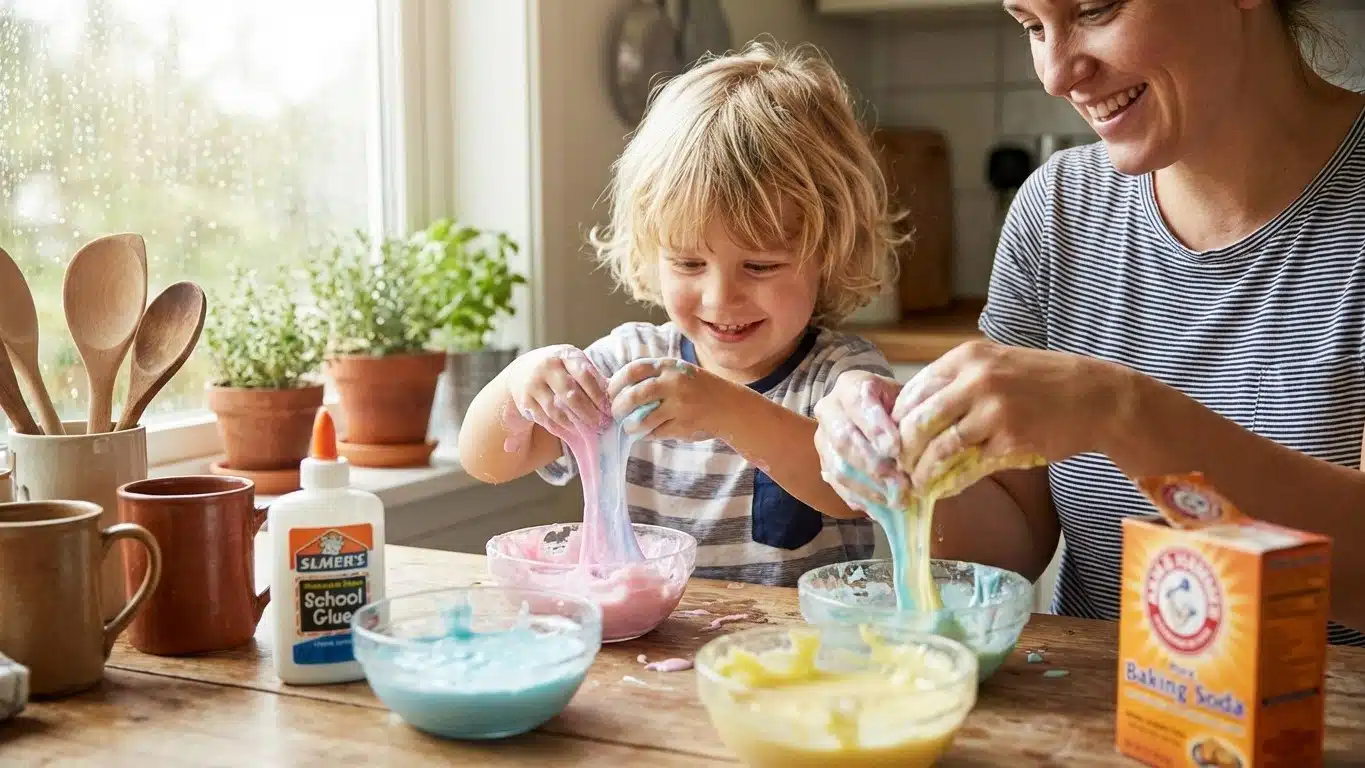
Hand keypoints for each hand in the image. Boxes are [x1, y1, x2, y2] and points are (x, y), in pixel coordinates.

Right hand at [505, 345, 610, 447]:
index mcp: (564, 355)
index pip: (584, 375)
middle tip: (602, 425)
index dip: (598, 394)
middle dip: (589, 413)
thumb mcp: (574, 365)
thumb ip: (593, 377)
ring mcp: (533, 384)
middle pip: (571, 395)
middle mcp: (547, 367)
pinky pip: (546, 420)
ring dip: (576, 424)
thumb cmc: (559, 370)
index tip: (609, 410)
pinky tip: (574, 434)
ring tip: (591, 432)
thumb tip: (616, 396)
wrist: (522, 372)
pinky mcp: (525, 401)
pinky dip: (562, 429)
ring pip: (558, 410)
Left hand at [608, 358, 728, 440]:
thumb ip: (653, 376)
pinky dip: (647, 434)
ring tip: (628, 427)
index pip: (633, 370)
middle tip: (615, 414)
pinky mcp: (684, 425)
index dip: (616, 383)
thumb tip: (616, 389)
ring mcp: (680, 406)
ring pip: (643, 419)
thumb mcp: (678, 372)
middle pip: (634, 395)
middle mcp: (674, 383)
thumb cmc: (697, 388)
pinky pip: (656, 432)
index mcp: (669, 366)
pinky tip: (646, 433)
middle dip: (619, 407)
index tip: (610, 393)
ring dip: (630, 426)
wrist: (730, 406)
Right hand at [812, 370, 909, 511]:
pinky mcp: (823, 462)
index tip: (896, 449)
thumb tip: (922, 437)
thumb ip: (912, 411)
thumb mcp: (908, 398)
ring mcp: (822, 438)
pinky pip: (837, 485)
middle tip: (901, 484)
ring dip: (869, 487)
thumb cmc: (899, 404)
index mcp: (851, 385)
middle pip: (844, 439)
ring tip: (897, 500)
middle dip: (874, 464)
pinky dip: (860, 498)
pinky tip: (882, 508)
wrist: (879, 412)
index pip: (859, 403)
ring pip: (838, 466)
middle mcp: (829, 409)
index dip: (876, 427)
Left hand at [892, 340, 1118, 489]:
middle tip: (897, 467)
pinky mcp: (1009, 439)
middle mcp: (975, 379)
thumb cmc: (1042, 382)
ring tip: (916, 484)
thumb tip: (916, 415)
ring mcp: (993, 410)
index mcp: (967, 357)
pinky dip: (951, 481)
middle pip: (918, 420)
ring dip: (922, 471)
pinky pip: (969, 466)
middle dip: (902, 449)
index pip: (913, 391)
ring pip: (939, 447)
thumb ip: (958, 383)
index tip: (891, 439)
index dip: (897, 420)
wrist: (1095, 397)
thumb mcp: (996, 365)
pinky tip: (944, 489)